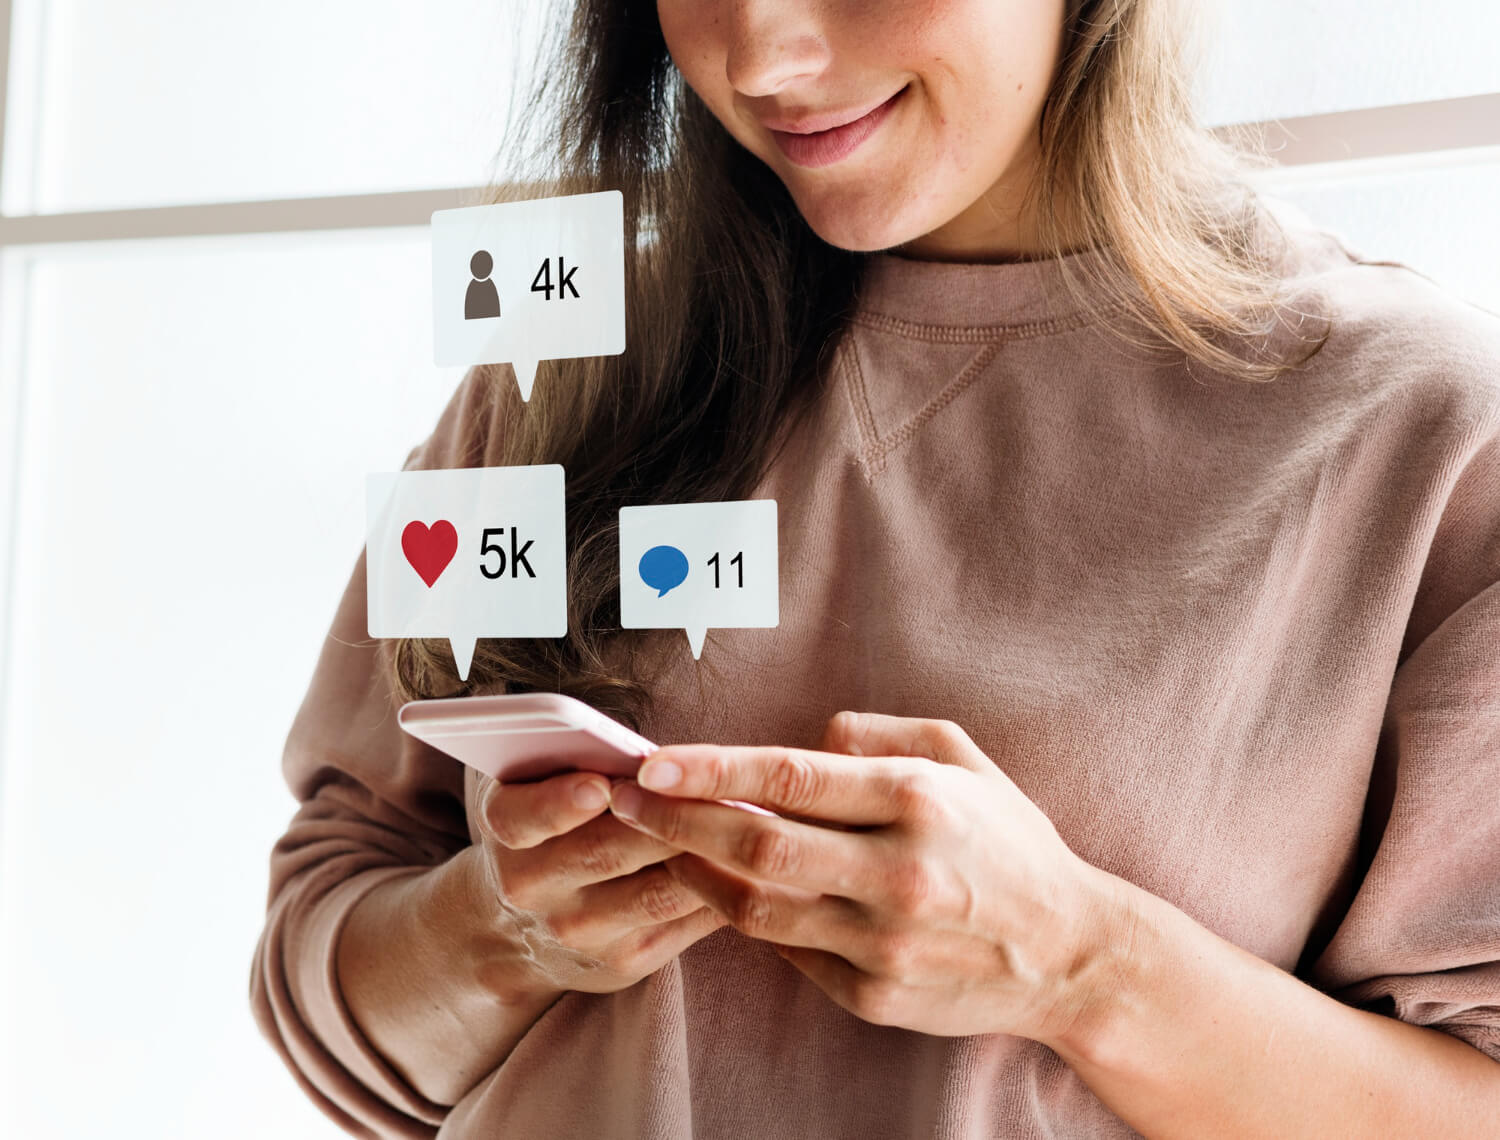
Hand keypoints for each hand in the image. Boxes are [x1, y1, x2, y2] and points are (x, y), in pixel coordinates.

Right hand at [462, 763, 727, 1001]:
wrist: (517, 932)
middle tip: (719, 786)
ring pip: (657, 891)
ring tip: (750, 820)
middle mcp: (532, 886)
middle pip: (608, 851)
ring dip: (708, 855)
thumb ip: (568, 757)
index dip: (560, 802)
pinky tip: (749, 863)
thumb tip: (648, 749)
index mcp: (506, 828)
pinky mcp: (622, 962)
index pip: (523, 816)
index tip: (600, 785)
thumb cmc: (546, 827)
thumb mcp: (532, 785)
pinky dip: (722, 890)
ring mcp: (579, 931)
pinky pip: (683, 922)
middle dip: (668, 818)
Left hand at [605, 712, 1125, 1044]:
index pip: (791, 778)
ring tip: (653, 841)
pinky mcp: (873, 996)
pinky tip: (716, 886)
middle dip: (676, 819)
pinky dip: (743, 916)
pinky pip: (787, 950)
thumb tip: (807, 736)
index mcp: (919, 801)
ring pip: (757, 905)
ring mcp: (883, 943)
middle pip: (757, 844)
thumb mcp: (964, 759)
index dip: (711, 768)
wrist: (1069, 953)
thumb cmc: (1009, 841)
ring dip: (693, 871)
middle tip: (621, 800)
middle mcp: (898, 872)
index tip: (651, 762)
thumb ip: (880, 734)